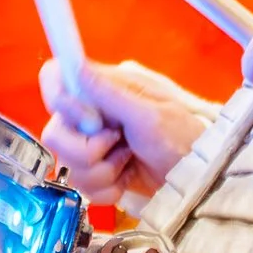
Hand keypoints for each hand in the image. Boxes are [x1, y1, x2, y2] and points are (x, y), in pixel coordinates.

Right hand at [41, 55, 215, 205]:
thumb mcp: (148, 113)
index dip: (60, 101)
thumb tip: (74, 63)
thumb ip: (108, 92)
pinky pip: (82, 186)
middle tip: (118, 144)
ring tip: (129, 162)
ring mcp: (93, 145)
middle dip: (86, 150)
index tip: (89, 120)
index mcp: (103, 89)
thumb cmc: (181, 137)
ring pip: (68, 164)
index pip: (55, 80)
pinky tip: (127, 180)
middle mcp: (91, 115)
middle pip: (55, 133)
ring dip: (102, 171)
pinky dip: (107, 189)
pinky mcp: (98, 172)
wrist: (197, 179)